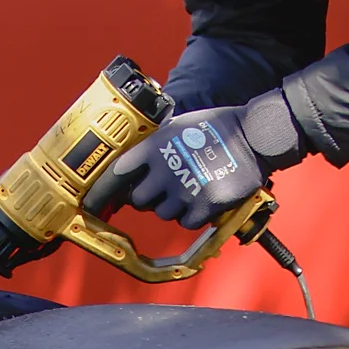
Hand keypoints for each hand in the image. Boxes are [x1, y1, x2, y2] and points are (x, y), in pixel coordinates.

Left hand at [84, 97, 304, 228]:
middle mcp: (164, 171)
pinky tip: (202, 197)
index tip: (94, 201)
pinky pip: (185, 222)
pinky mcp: (203, 207)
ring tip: (188, 188)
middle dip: (146, 197)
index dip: (103, 190)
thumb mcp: (176, 126)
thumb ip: (152, 145)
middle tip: (161, 188)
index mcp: (153, 148)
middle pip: (138, 200)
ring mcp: (183, 191)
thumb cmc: (214, 128)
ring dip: (171, 206)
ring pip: (162, 213)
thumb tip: (129, 165)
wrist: (253, 137)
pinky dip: (191, 215)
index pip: (116, 174)